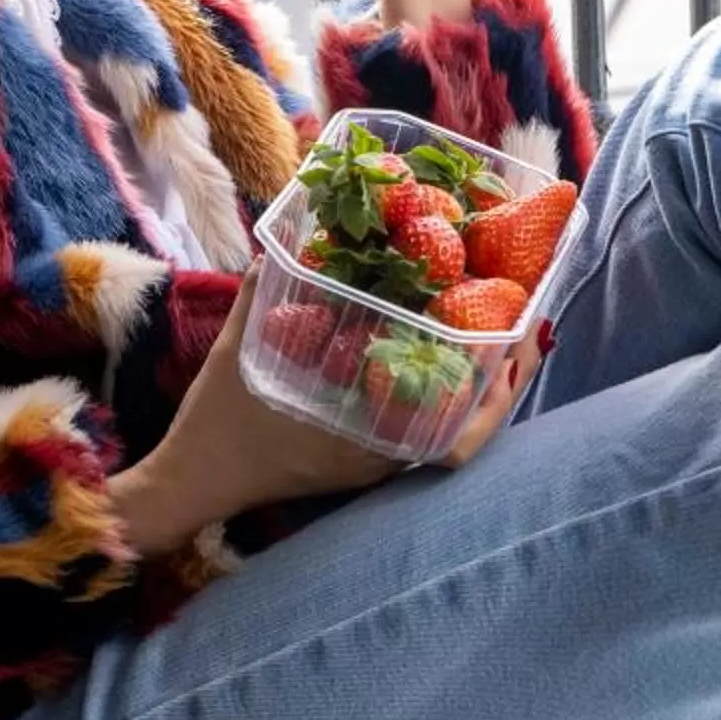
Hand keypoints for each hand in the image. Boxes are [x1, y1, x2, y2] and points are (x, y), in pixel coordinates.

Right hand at [113, 276, 542, 556]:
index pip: (455, 433)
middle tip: (528, 333)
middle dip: (504, 383)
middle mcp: (377, 460)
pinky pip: (416, 429)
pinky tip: (448, 361)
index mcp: (363, 442)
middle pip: (467, 432)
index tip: (518, 348)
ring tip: (506, 342)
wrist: (191, 481)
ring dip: (479, 391)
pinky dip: (441, 398)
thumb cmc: (217, 422)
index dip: (497, 393)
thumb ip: (263, 291)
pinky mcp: (359, 461)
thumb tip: (284, 238)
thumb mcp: (238, 347)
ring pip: (446, 433)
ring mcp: (370, 464)